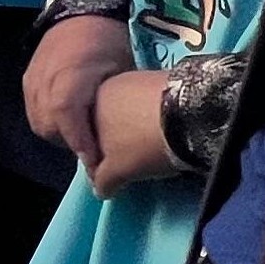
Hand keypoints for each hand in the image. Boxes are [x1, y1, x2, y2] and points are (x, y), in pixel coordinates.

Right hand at [21, 16, 133, 175]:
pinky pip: (34, 110)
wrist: (83, 10)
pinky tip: (68, 122)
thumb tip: (117, 137)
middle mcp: (45, 79)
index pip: (66, 114)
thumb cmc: (109, 39)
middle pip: (49, 124)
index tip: (95, 162)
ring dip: (59, 134)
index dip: (79, 140)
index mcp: (70, 73)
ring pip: (39, 121)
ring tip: (81, 136)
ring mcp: (33, 80)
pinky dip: (49, 122)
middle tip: (93, 149)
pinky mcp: (28, 80)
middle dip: (70, 143)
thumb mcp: (120, 70)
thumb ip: (112, 104)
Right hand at [85, 69, 178, 194]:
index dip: (93, 157)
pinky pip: (141, 98)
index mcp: (83, 112)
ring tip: (147, 138)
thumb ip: (102, 180)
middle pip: (99, 119)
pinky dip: (146, 111)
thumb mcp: (117, 172)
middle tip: (128, 155)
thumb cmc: (142, 145)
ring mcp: (126, 79)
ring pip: (121, 106)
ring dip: (128, 122)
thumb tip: (98, 189)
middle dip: (109, 137)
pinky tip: (160, 122)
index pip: (79, 137)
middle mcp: (100, 91)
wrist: (185, 112)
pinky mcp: (151, 74)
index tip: (109, 171)